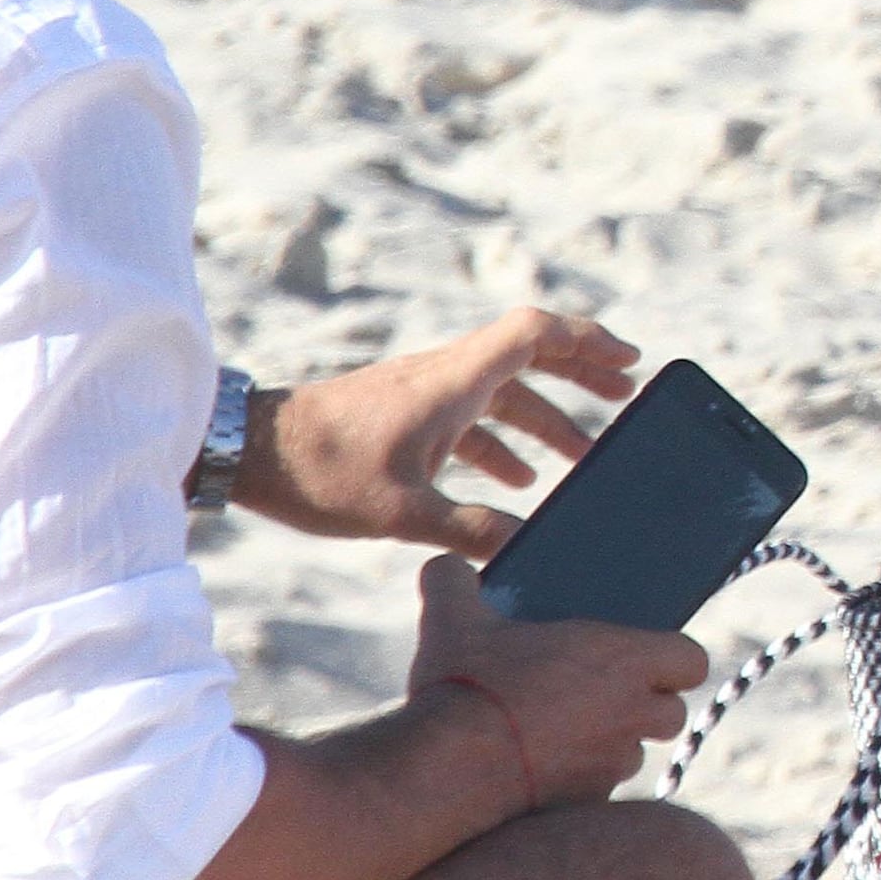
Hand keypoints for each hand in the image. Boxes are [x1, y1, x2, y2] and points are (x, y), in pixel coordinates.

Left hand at [238, 305, 643, 559]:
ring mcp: (425, 395)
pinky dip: (504, 442)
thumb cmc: (321, 471)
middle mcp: (445, 377)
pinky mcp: (407, 417)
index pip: (534, 333)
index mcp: (453, 382)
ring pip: (502, 393)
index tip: (629, 361)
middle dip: (582, 373)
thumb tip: (525, 546)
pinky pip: (472, 419)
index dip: (587, 339)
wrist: (251, 453)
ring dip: (547, 417)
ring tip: (584, 454)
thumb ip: (470, 528)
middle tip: (626, 395)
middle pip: (529, 356)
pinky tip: (518, 482)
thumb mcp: (401, 510)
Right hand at [401, 554, 707, 810]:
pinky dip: (576, 784)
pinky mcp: (586, 809)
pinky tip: (534, 773)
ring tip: (558, 734)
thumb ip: (454, 580)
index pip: (692, 660)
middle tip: (599, 696)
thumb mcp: (451, 619)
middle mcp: (632, 716)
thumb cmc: (462, 687)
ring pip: (632, 756)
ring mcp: (612, 767)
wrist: (441, 774)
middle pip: (671, 714)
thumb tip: (445, 566)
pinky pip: (597, 794)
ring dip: (609, 746)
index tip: (644, 658)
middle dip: (645, 707)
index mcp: (624, 660)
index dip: (672, 660)